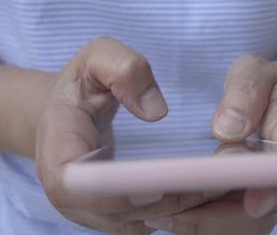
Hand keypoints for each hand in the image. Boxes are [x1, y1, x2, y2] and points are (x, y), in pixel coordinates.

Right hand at [36, 37, 222, 233]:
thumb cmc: (82, 85)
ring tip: (220, 185)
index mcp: (57, 144)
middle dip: (166, 201)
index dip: (111, 192)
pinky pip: (143, 223)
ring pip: (134, 222)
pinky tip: (204, 191)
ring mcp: (87, 207)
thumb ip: (124, 69)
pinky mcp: (109, 215)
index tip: (157, 187)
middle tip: (216, 182)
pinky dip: (176, 212)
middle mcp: (66, 188)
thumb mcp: (98, 58)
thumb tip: (156, 111)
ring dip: (178, 209)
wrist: (65, 114)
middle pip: (113, 211)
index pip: (71, 182)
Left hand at [144, 56, 276, 233]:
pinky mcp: (255, 203)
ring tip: (158, 217)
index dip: (275, 188)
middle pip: (266, 210)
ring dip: (204, 225)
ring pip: (247, 225)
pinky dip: (201, 223)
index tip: (253, 204)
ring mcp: (273, 193)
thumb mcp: (258, 71)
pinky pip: (232, 223)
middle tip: (167, 214)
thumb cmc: (269, 87)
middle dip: (220, 218)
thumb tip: (226, 130)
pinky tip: (167, 215)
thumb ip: (246, 91)